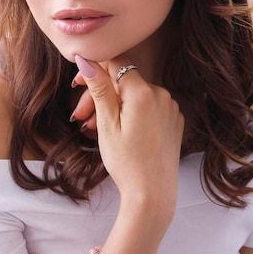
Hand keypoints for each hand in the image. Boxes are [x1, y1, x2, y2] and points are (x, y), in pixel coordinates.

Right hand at [73, 55, 183, 227]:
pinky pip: (148, 108)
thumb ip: (99, 88)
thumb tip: (86, 59)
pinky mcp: (174, 120)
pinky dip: (131, 114)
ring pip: (134, 96)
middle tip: (79, 116)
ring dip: (113, 106)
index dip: (95, 69)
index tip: (78, 84)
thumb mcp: (107, 123)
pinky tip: (117, 132)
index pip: (117, 63)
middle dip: (99, 95)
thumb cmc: (126, 162)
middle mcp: (162, 95)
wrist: (152, 194)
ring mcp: (170, 108)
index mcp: (144, 92)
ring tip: (93, 128)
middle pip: (123, 82)